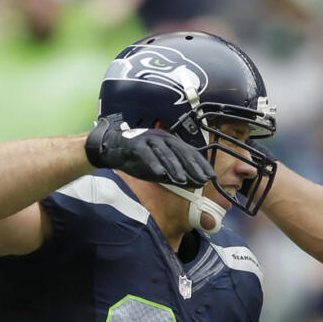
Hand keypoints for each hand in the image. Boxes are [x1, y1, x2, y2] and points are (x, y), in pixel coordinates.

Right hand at [85, 113, 214, 186]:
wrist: (111, 149)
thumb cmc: (138, 159)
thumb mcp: (160, 169)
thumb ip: (176, 174)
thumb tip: (195, 183)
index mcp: (170, 142)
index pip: (190, 152)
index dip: (201, 165)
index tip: (211, 177)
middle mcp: (161, 138)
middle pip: (181, 152)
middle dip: (193, 167)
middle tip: (202, 180)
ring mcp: (148, 139)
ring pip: (165, 153)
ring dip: (175, 167)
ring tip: (183, 180)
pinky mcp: (134, 144)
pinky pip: (145, 154)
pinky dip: (153, 163)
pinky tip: (160, 174)